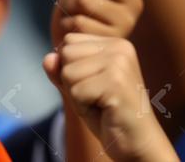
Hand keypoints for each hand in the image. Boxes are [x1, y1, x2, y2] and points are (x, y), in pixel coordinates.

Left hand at [44, 34, 177, 160]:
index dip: (70, 68)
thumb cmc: (107, 114)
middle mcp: (120, 48)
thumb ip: (60, 70)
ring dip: (77, 95)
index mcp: (114, 43)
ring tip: (101, 104)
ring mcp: (119, 63)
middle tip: (96, 97)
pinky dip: (82, 107)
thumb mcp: (77, 87)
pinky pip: (76, 92)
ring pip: (68, 73)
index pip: (68, 41)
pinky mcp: (116, 83)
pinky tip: (105, 112)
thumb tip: (48, 58)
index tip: (94, 85)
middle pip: (65, 54)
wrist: (137, 143)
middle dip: (71, 81)